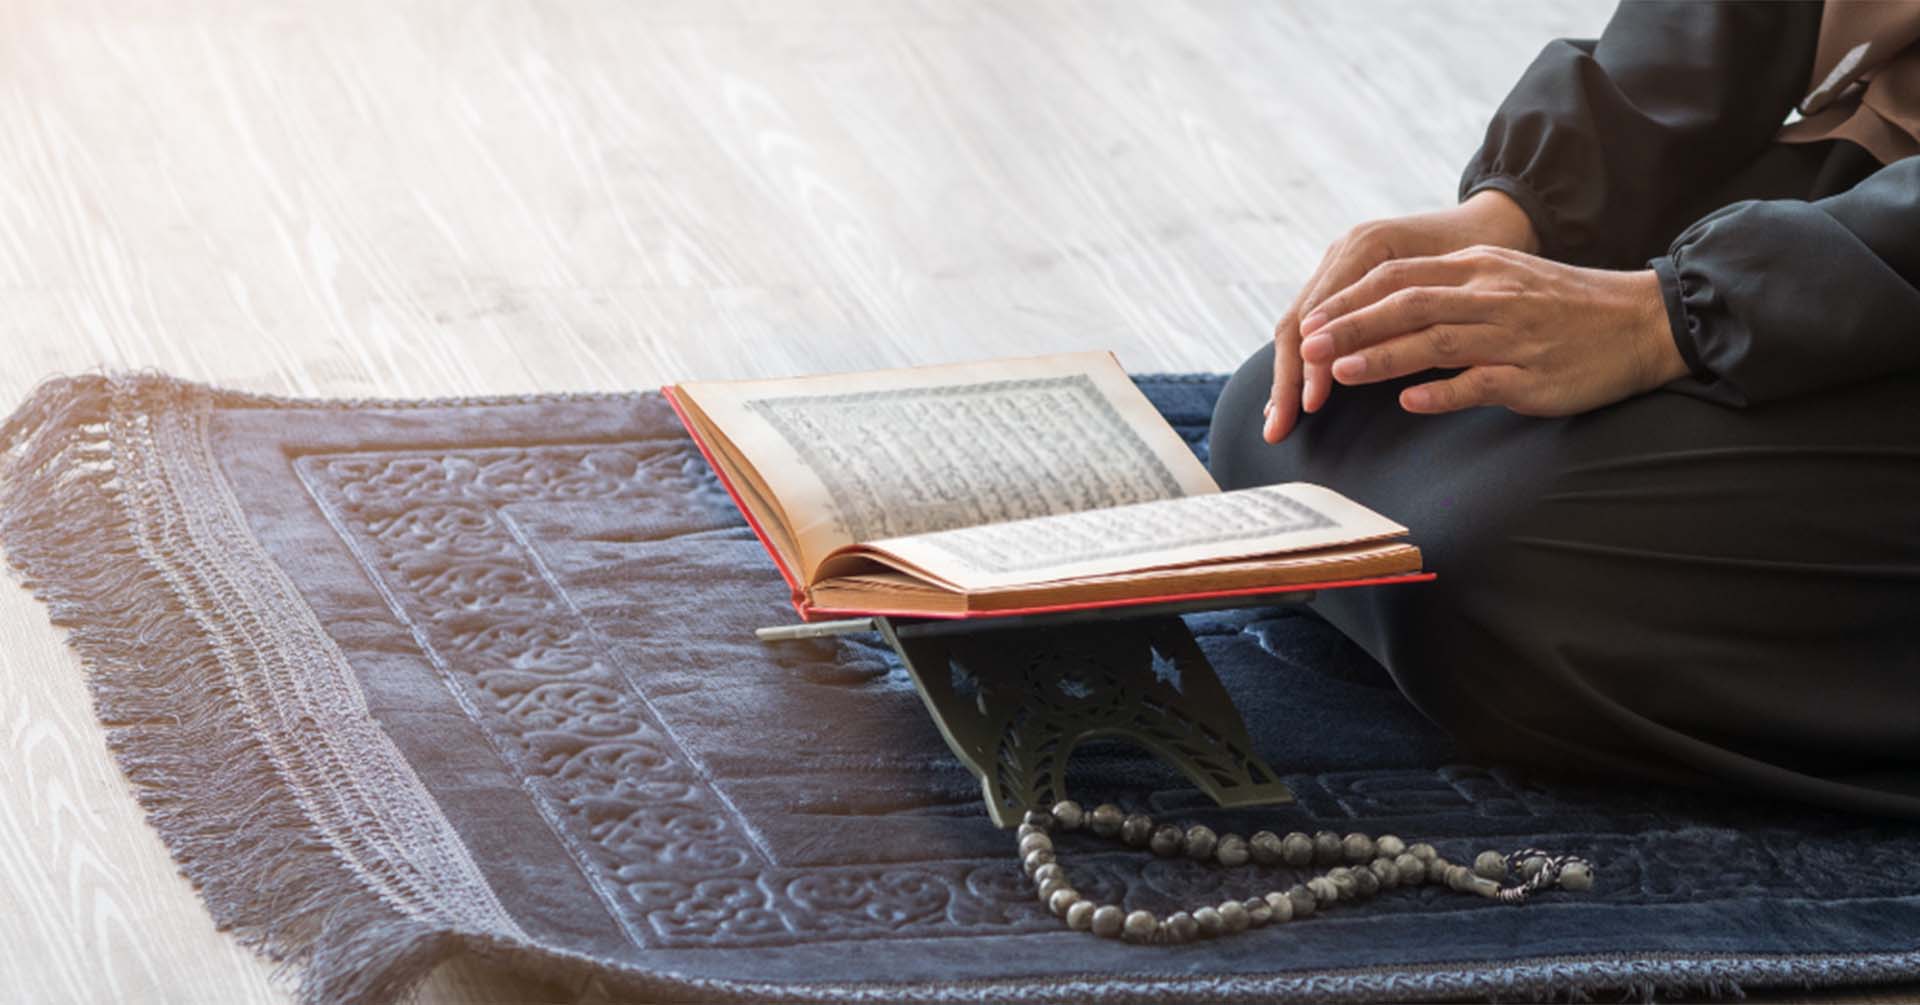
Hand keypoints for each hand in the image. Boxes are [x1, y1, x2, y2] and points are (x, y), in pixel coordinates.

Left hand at [1296, 246, 1688, 416]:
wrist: (1640, 322)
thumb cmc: (1561, 308)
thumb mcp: (1502, 282)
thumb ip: (1447, 292)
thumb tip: (1385, 313)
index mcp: (1479, 269)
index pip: (1399, 277)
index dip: (1349, 300)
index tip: (1311, 322)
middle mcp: (1491, 295)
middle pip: (1408, 304)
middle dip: (1352, 326)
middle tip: (1308, 347)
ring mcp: (1512, 335)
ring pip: (1437, 340)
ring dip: (1384, 357)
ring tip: (1340, 373)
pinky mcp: (1532, 375)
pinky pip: (1481, 383)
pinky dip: (1443, 393)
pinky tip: (1410, 403)